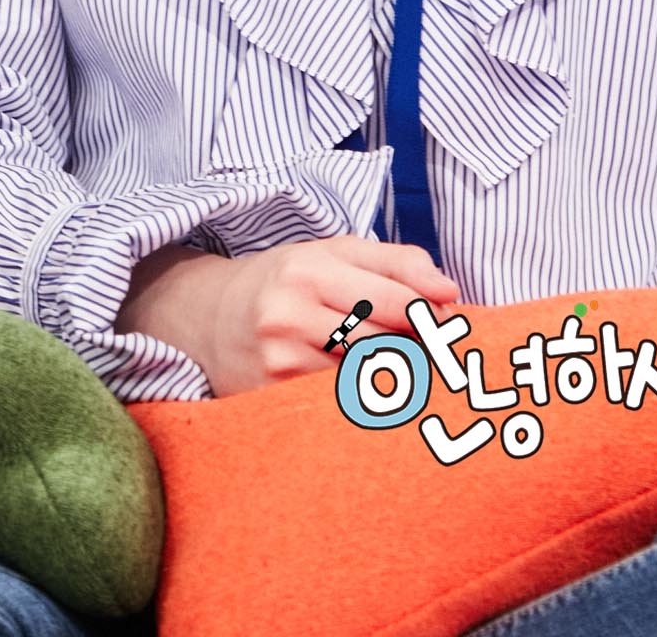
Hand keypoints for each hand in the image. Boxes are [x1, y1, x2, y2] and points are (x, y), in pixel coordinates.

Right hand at [116, 235, 456, 395]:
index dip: (433, 317)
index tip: (449, 322)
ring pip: (364, 380)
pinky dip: (359, 399)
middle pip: (385, 346)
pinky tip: (364, 390)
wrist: (206, 316)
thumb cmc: (286, 280)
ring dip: (392, 378)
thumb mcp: (336, 252)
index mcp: (310, 270)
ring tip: (396, 367)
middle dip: (417, 350)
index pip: (397, 302)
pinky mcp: (270, 398)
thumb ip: (399, 263)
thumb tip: (450, 291)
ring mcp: (277, 362)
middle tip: (432, 350)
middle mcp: (289, 316)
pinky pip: (335, 405)